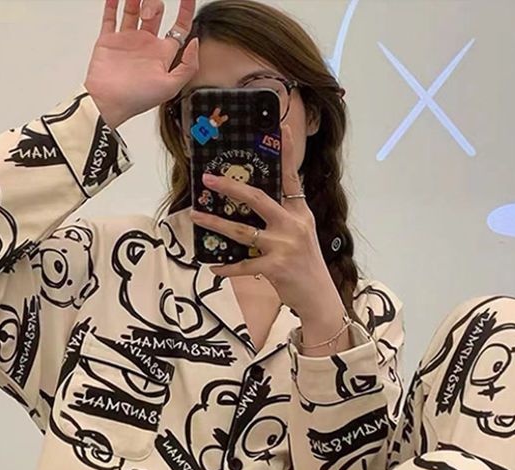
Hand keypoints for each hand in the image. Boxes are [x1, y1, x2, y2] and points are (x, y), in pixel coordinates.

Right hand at [84, 0, 198, 128]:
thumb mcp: (171, 87)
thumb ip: (188, 66)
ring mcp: (127, 40)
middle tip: (148, 13)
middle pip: (156, 13)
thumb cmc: (137, 99)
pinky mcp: (108, 40)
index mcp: (162, 54)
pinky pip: (110, 16)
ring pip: (134, 10)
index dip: (185, 10)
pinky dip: (112, 3)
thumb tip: (195, 42)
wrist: (108, 102)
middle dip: (154, 4)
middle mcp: (146, 45)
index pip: (179, 27)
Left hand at [189, 123, 342, 319]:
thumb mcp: (301, 234)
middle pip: (257, 199)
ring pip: (242, 231)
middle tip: (208, 180)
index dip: (287, 153)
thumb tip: (252, 204)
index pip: (291, 178)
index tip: (281, 128)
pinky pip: (243, 265)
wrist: (318, 296)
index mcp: (300, 213)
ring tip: (195, 216)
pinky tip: (213, 266)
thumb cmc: (305, 264)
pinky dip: (226, 268)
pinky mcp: (275, 268)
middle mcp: (293, 225)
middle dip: (230, 187)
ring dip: (215, 224)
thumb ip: (283, 217)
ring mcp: (284, 246)